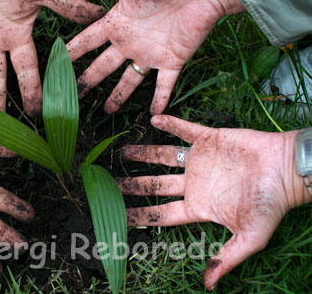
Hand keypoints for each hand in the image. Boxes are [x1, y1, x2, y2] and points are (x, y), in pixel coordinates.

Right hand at [67, 0, 244, 113]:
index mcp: (117, 22)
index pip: (88, 40)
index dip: (73, 51)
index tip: (58, 63)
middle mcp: (130, 41)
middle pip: (103, 66)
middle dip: (88, 80)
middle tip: (76, 96)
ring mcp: (150, 54)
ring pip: (130, 81)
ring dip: (119, 96)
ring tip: (107, 112)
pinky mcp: (172, 61)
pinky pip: (163, 86)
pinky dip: (159, 101)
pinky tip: (153, 116)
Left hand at [117, 115, 310, 289]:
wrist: (287, 170)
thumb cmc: (270, 205)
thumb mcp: (250, 238)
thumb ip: (226, 258)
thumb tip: (207, 286)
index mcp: (198, 207)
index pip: (161, 213)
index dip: (140, 215)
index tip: (118, 216)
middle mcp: (194, 183)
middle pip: (155, 184)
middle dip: (133, 184)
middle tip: (109, 183)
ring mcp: (200, 161)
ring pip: (163, 156)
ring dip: (143, 152)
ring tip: (122, 151)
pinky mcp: (209, 139)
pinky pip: (184, 129)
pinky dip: (170, 123)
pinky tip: (152, 119)